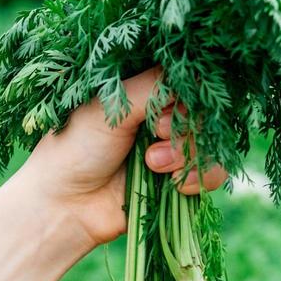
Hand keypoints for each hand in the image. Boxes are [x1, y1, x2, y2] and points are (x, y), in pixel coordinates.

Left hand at [0, 68, 226, 280]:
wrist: (65, 206)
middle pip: (206, 111)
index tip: (162, 109)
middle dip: (185, 126)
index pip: (188, 78)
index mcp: (142, 89)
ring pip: (214, 142)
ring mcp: (174, 148)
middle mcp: (162, 115)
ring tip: (152, 164)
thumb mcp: (112, 106)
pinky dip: (198, 178)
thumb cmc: (76, 147)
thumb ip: (154, 86)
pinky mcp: (181, 180)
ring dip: (188, 154)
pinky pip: (214, 173)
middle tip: (155, 135)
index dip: (185, 94)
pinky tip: (172, 184)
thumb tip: (197, 74)